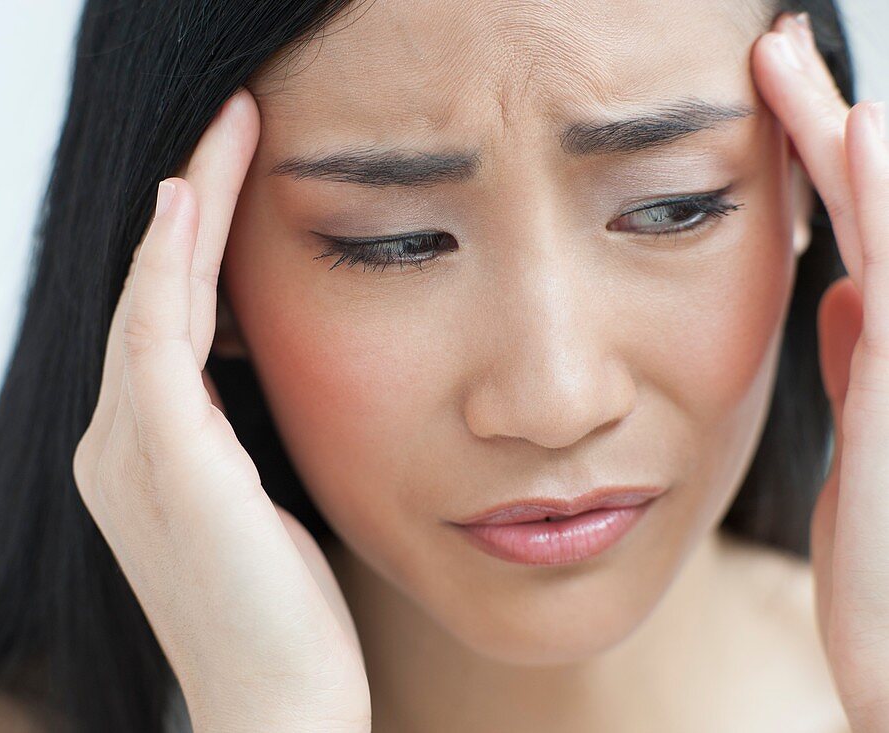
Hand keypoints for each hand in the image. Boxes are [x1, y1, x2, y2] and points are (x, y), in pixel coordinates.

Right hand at [71, 87, 370, 732]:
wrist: (280, 709)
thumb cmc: (287, 614)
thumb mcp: (264, 501)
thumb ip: (245, 433)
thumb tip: (273, 365)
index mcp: (145, 456)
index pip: (169, 322)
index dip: (195, 244)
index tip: (235, 173)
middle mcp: (117, 447)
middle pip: (154, 295)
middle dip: (194, 204)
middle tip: (234, 123)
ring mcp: (130, 454)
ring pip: (153, 299)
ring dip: (189, 211)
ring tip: (228, 133)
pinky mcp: (166, 463)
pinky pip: (157, 336)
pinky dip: (168, 265)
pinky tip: (191, 199)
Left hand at [753, 13, 888, 730]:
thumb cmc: (886, 572)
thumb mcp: (863, 449)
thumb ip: (863, 361)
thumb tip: (838, 287)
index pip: (858, 231)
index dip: (819, 155)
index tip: (769, 96)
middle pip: (878, 211)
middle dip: (826, 126)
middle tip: (772, 51)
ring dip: (852, 143)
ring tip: (797, 64)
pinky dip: (885, 209)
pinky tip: (859, 140)